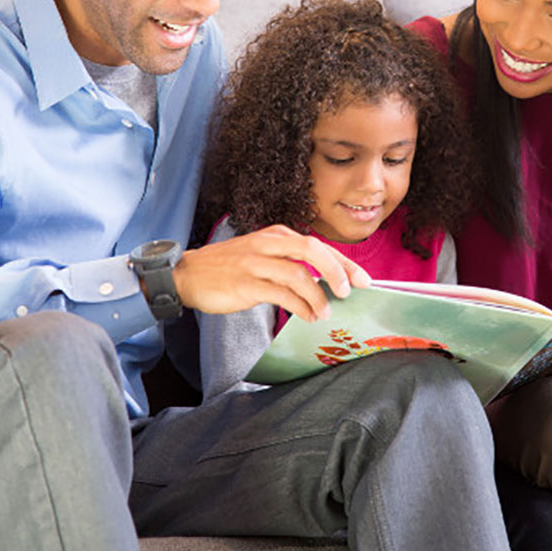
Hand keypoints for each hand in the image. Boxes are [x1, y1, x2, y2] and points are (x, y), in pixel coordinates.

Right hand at [171, 224, 371, 322]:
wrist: (188, 274)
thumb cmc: (228, 267)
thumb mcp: (262, 254)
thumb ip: (290, 262)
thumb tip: (325, 282)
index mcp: (276, 234)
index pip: (318, 244)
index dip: (343, 262)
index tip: (363, 280)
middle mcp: (268, 243)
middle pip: (312, 250)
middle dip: (337, 271)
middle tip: (350, 292)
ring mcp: (256, 262)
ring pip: (299, 275)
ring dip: (318, 297)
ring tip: (325, 313)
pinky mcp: (246, 283)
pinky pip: (281, 294)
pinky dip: (300, 307)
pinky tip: (307, 316)